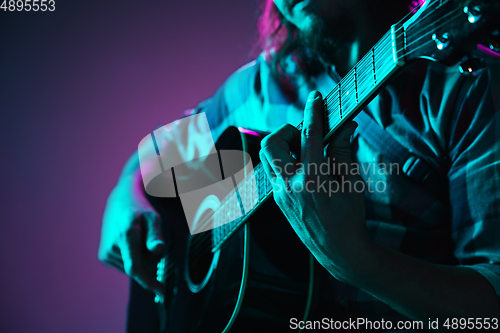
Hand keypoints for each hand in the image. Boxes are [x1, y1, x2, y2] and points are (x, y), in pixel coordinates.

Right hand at [98, 170, 164, 294]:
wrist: (120, 203)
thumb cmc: (140, 211)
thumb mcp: (153, 218)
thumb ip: (155, 235)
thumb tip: (158, 249)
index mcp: (126, 236)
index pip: (135, 267)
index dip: (148, 282)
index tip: (161, 292)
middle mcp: (112, 246)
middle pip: (140, 267)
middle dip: (150, 261)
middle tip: (150, 241)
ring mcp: (106, 252)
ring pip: (133, 268)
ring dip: (141, 259)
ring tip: (137, 239)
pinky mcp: (103, 256)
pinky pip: (126, 266)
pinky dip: (132, 258)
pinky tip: (129, 243)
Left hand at [259, 90, 370, 280]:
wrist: (338, 250)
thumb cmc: (350, 217)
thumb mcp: (352, 182)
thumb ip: (344, 151)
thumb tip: (346, 126)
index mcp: (312, 178)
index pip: (309, 135)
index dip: (313, 112)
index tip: (315, 98)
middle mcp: (290, 185)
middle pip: (271, 143)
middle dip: (287, 130)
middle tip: (305, 134)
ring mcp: (280, 193)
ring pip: (268, 157)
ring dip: (283, 145)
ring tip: (305, 150)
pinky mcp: (277, 199)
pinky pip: (274, 171)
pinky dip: (286, 161)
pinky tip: (304, 168)